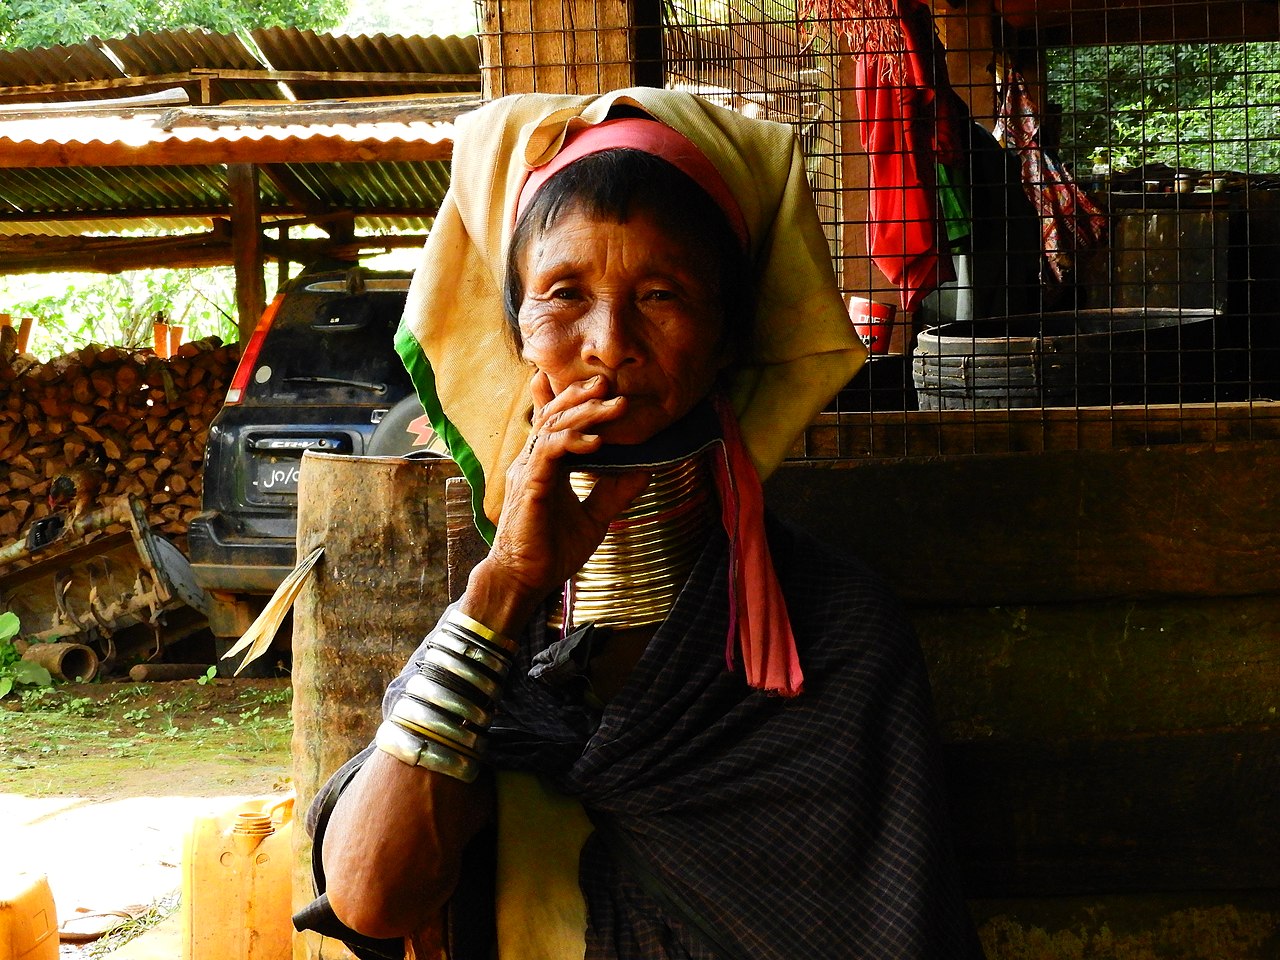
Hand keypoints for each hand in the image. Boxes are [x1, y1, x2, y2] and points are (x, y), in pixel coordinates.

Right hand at [465, 372, 650, 628]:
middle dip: (581, 396)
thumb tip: (644, 471)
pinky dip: (572, 442)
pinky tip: (597, 442)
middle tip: (609, 382)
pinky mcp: (529, 487)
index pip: (556, 423)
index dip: (572, 400)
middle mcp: (532, 462)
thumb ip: (613, 493)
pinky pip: (548, 453)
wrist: (524, 580)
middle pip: (555, 416)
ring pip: (553, 428)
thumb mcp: (594, 518)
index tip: (599, 384)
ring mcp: (528, 472)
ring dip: (584, 413)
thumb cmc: (551, 551)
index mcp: (545, 467)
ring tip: (614, 405)